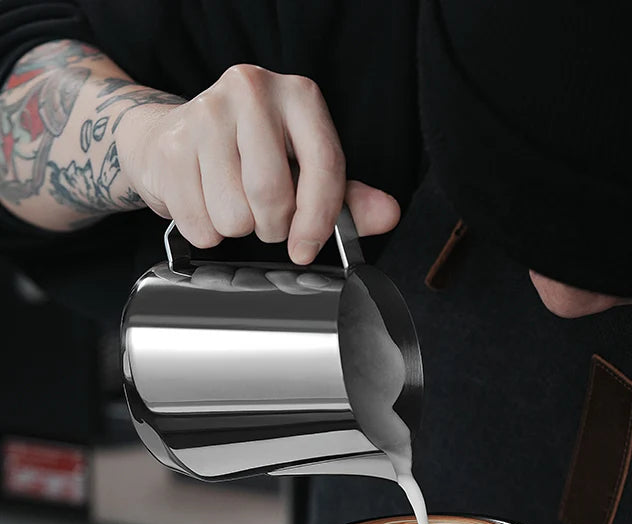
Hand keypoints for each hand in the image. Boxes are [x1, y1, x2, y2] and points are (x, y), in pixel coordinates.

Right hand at [115, 65, 399, 260]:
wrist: (173, 137)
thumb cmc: (253, 157)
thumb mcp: (306, 170)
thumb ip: (348, 198)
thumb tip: (388, 215)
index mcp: (299, 96)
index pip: (324, 168)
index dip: (318, 221)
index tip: (305, 250)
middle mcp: (252, 91)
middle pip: (273, 195)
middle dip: (272, 228)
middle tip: (266, 221)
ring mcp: (206, 113)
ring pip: (234, 215)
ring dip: (237, 230)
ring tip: (234, 207)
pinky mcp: (170, 145)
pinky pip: (199, 223)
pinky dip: (206, 232)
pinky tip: (204, 205)